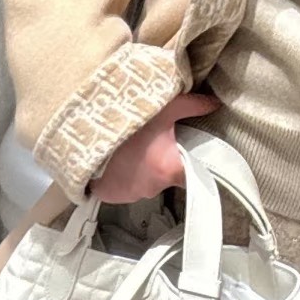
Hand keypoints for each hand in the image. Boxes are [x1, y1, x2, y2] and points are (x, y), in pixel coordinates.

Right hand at [88, 90, 219, 202]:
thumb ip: (192, 106)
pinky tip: (116, 159)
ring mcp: (130, 194)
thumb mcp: (163, 107)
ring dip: (140, 169)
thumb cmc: (127, 118)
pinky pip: (122, 188)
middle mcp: (152, 187)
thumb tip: (215, 103)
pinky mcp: (110, 196)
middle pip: (166, 177)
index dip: (196, 168)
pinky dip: (121, 176)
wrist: (84, 129)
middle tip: (152, 142)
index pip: (194, 178)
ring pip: (143, 183)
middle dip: (161, 162)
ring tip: (131, 148)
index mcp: (169, 169)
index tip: (194, 160)